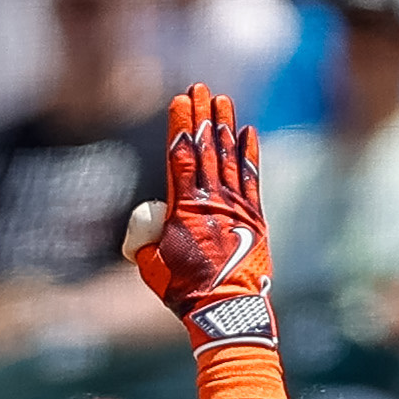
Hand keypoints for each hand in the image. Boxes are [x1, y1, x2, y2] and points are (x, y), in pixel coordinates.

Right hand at [121, 83, 274, 348]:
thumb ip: (143, 235)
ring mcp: (236, 207)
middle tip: (201, 87)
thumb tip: (151, 215)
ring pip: (229, 158)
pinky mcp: (254, 219)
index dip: (180, 126)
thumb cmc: (183, 290)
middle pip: (206, 148)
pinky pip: (252, 178)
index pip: (181, 156)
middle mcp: (211, 201)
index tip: (180, 101)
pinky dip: (249, 154)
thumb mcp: (149, 264)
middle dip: (203, 116)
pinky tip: (248, 132)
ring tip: (223, 100)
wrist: (225, 311)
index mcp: (183, 208)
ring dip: (225, 127)